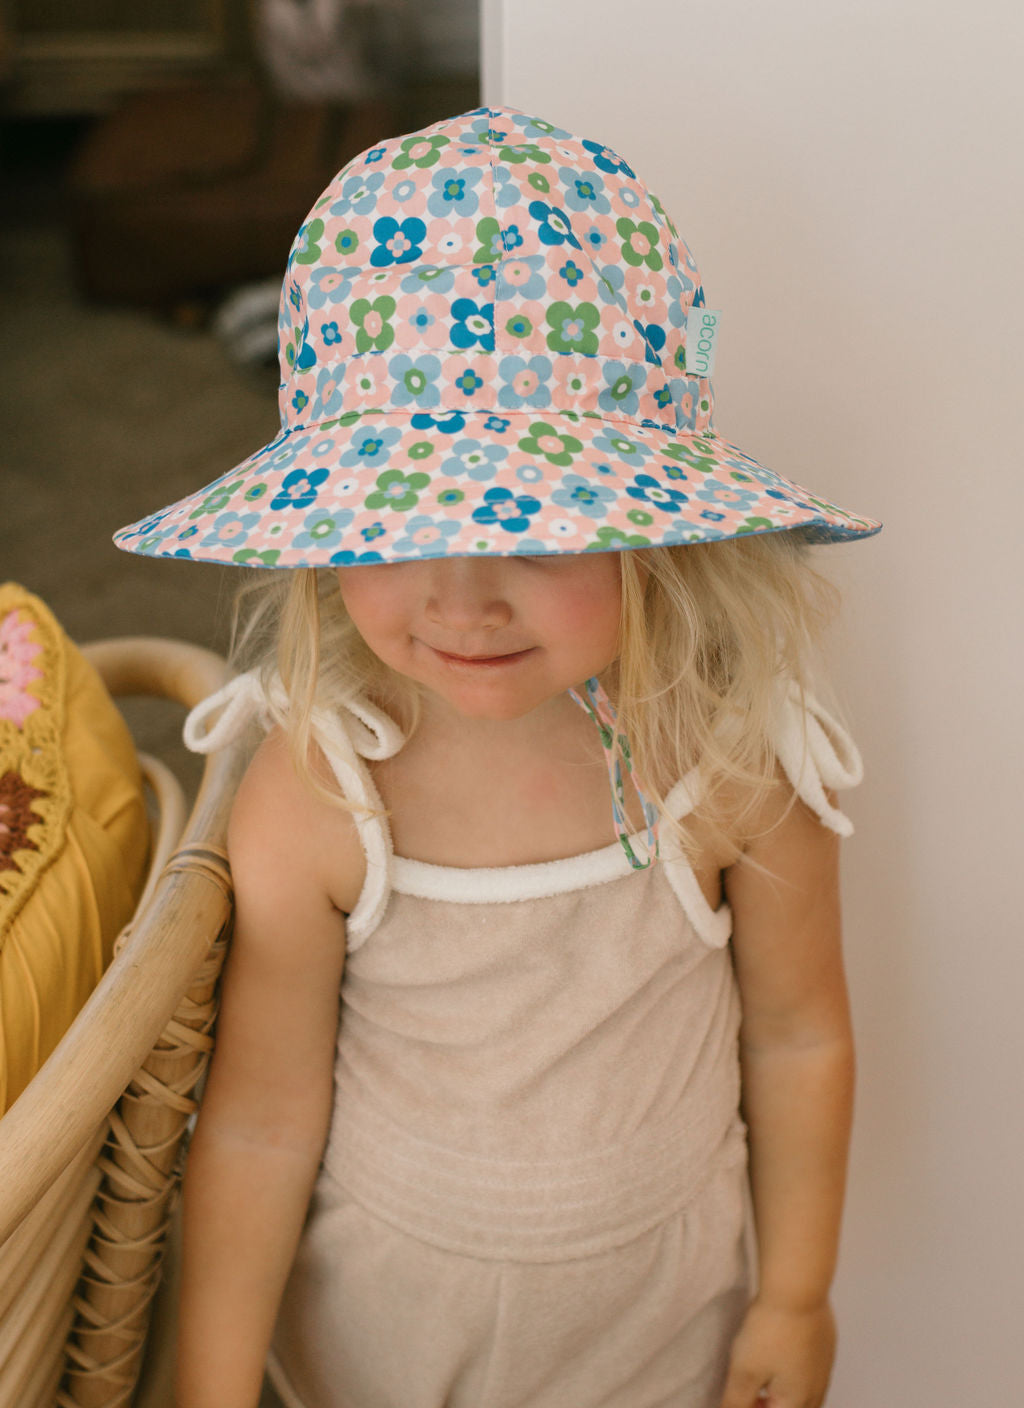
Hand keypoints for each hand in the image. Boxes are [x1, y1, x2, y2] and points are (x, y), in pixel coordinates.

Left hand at [718, 1298, 836, 1407]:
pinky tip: (780, 1354)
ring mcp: (825, 1367)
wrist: (798, 1288)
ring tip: (762, 1376)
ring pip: (807, 1395)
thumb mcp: (744, 1371)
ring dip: (784, 1393)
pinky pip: (812, 1372)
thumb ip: (736, 1402)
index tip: (738, 1396)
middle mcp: (817, 1390)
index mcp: (797, 1402)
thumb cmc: (770, 1330)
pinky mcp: (826, 1346)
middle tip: (750, 1393)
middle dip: (771, 1404)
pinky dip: (795, 1375)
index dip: (752, 1407)